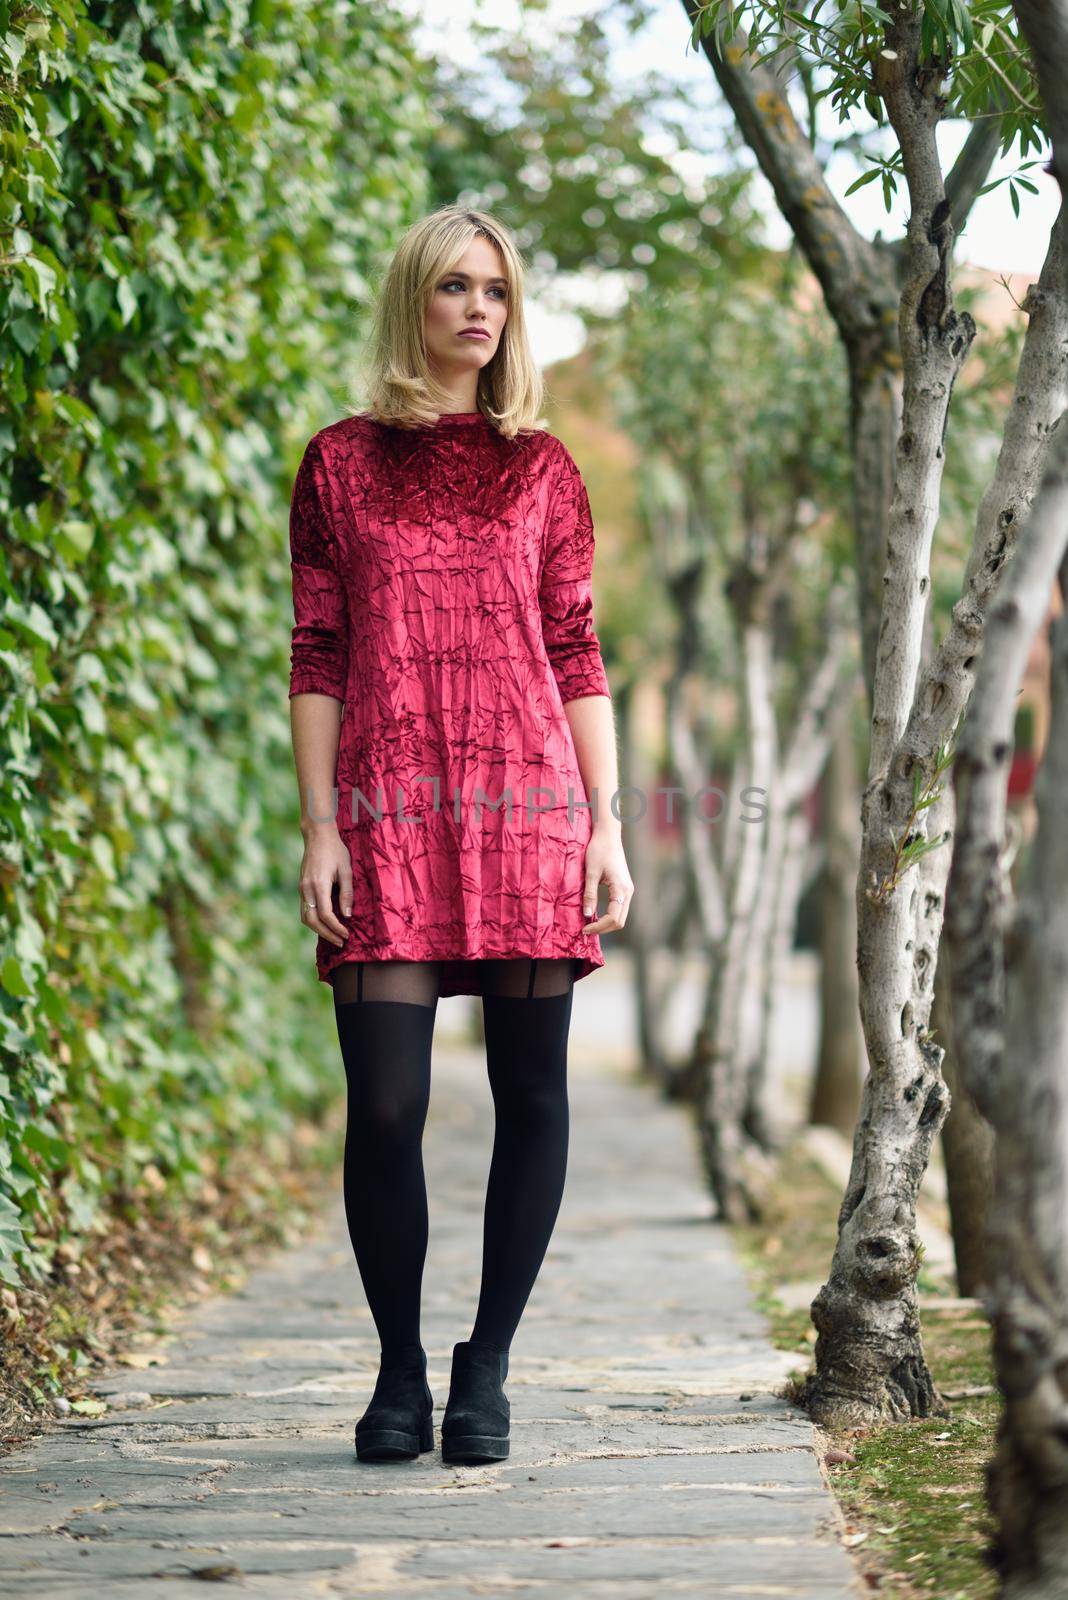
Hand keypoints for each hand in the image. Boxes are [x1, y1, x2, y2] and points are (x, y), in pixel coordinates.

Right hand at [299, 823, 352, 947]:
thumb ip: (347, 893)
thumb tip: (347, 915)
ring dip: (318, 930)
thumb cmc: (335, 850)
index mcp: (318, 884)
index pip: (325, 915)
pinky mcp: (301, 887)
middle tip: (341, 942)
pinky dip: (314, 920)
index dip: (336, 928)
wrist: (317, 835)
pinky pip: (305, 909)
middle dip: (326, 934)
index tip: (347, 934)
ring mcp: (301, 888)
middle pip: (312, 921)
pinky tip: (326, 923)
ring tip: (334, 936)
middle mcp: (306, 889)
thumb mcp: (346, 870)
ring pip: (305, 917)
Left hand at [581, 828, 633, 936]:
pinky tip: (596, 914)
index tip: (584, 929)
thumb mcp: (591, 873)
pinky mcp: (623, 887)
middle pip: (619, 921)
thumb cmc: (599, 850)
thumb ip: (589, 895)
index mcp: (622, 889)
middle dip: (603, 929)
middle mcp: (628, 892)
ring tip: (590, 925)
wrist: (608, 835)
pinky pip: (618, 908)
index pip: (613, 918)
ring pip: (620, 916)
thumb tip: (587, 916)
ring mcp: (627, 890)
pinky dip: (609, 915)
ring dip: (606, 923)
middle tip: (586, 930)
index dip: (599, 927)